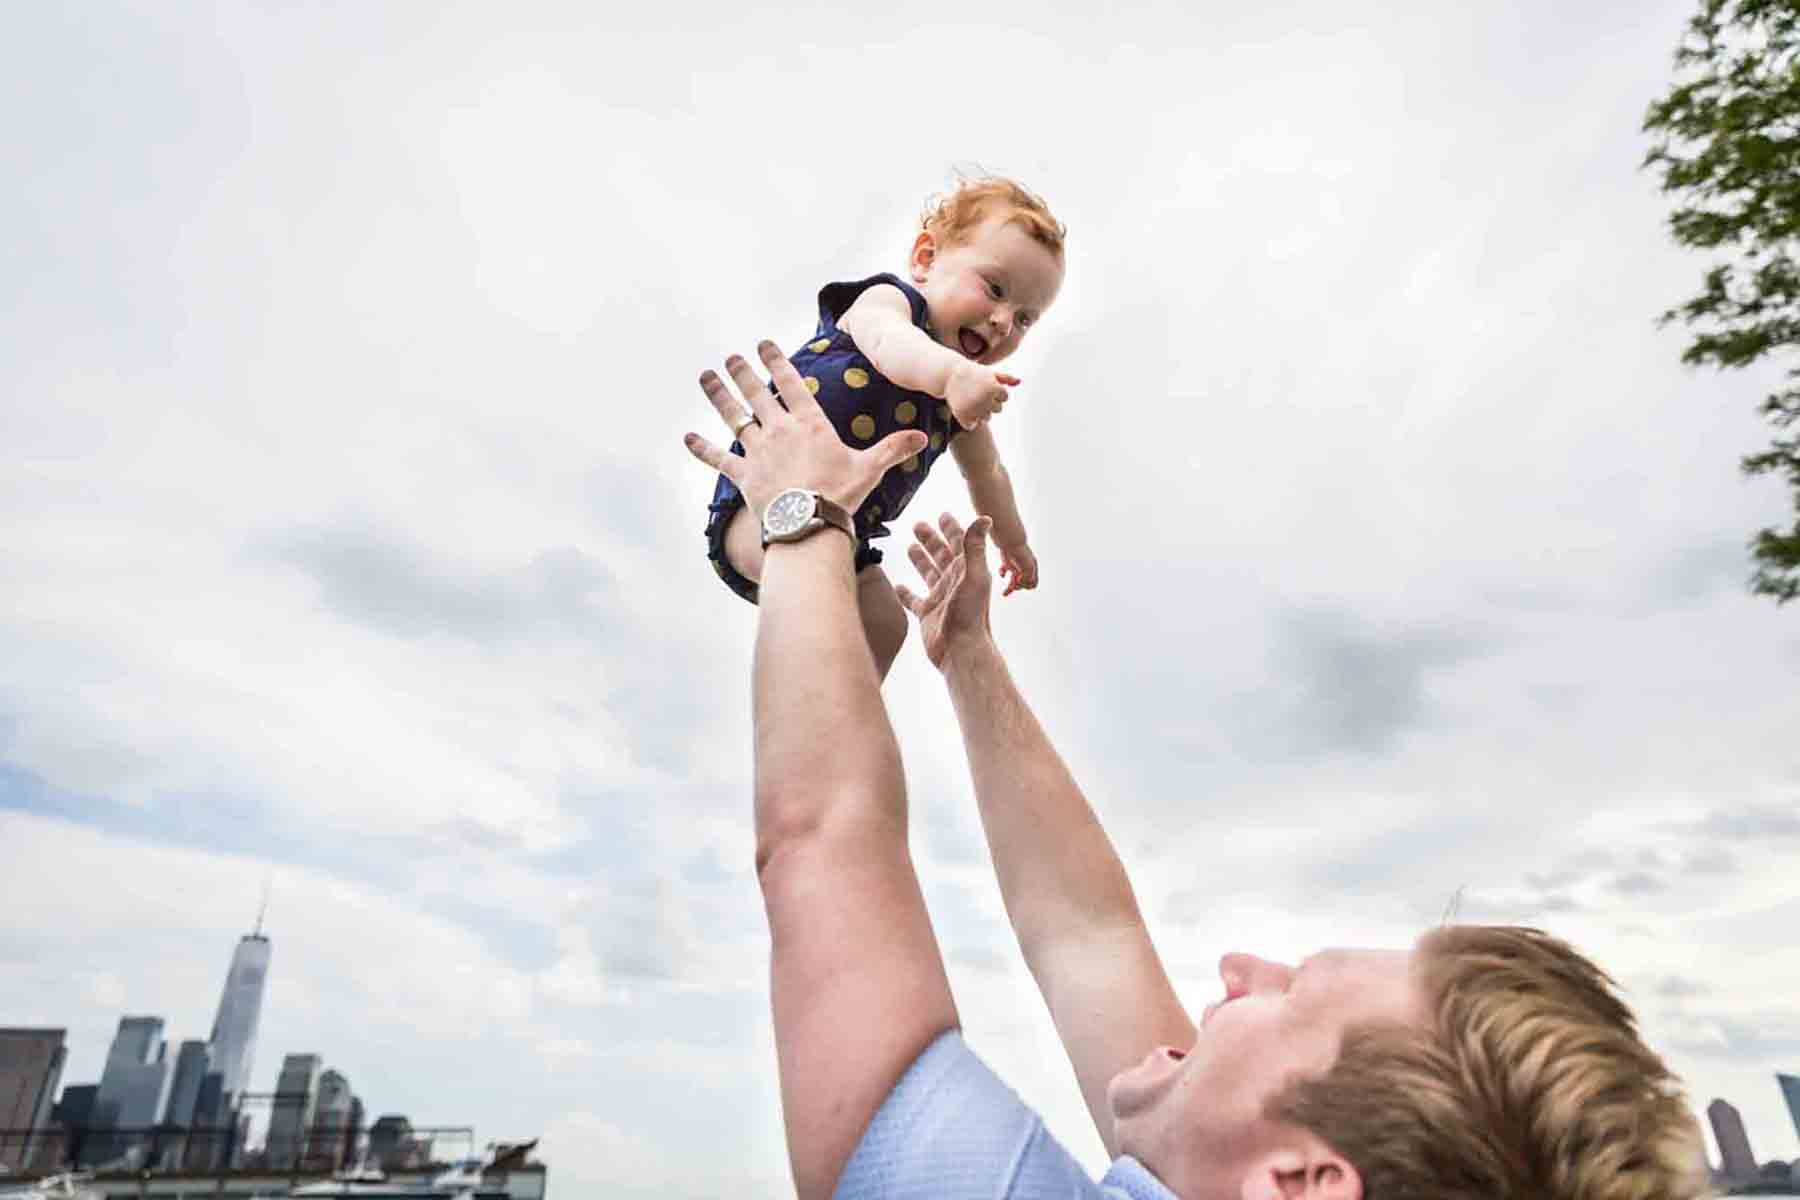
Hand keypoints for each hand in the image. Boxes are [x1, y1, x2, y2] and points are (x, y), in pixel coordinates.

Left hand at [684, 342, 925, 516]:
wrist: (809, 525)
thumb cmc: (840, 496)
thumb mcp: (871, 469)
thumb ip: (893, 449)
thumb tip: (922, 437)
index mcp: (809, 424)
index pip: (791, 383)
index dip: (776, 360)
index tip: (763, 343)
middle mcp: (779, 431)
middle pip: (757, 394)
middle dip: (742, 371)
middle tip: (730, 357)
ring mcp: (757, 452)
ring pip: (733, 417)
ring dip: (719, 396)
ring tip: (706, 377)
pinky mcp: (743, 476)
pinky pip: (718, 459)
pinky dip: (702, 449)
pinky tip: (688, 438)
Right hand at [895, 513, 994, 670]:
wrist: (961, 649)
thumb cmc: (970, 615)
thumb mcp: (973, 575)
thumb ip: (975, 546)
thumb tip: (985, 518)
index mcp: (966, 570)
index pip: (959, 543)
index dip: (952, 529)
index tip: (943, 515)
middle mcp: (954, 582)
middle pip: (940, 555)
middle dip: (931, 539)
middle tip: (918, 525)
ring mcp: (940, 598)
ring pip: (928, 573)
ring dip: (920, 559)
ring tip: (910, 546)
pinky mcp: (928, 613)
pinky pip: (914, 600)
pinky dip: (905, 593)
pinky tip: (897, 585)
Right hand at [945, 363, 1020, 429]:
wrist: (949, 374)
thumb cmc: (972, 372)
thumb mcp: (989, 373)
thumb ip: (1006, 378)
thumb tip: (1020, 382)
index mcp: (994, 388)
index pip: (1005, 397)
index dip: (996, 391)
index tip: (985, 385)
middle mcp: (985, 399)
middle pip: (998, 409)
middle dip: (990, 402)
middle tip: (978, 393)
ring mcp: (974, 409)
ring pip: (986, 418)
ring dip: (981, 412)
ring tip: (972, 400)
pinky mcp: (963, 416)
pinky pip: (972, 426)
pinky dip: (969, 421)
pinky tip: (965, 409)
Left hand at [998, 542, 1037, 595]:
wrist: (1009, 540)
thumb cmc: (1020, 554)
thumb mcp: (1028, 567)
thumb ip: (1028, 577)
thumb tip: (1022, 583)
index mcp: (1032, 569)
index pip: (1033, 583)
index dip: (1027, 585)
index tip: (1020, 581)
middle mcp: (1024, 568)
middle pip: (1023, 584)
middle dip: (1017, 587)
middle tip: (1012, 584)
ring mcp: (1015, 566)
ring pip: (1013, 581)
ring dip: (1009, 588)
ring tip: (1003, 594)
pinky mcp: (1007, 562)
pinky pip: (1004, 573)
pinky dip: (1002, 574)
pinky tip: (1002, 573)